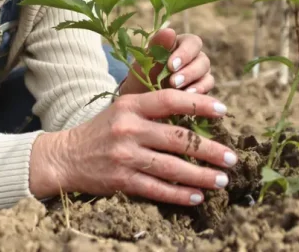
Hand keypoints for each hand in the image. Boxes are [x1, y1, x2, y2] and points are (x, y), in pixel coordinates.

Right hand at [28, 88, 235, 205]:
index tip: (223, 111)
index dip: (199, 104)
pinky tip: (196, 197)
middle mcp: (128, 129)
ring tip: (221, 180)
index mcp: (130, 106)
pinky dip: (178, 194)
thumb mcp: (122, 109)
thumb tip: (194, 112)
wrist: (66, 156)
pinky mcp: (121, 180)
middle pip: (178, 139)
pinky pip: (156, 189)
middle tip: (232, 158)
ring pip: (171, 167)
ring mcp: (124, 156)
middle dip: (209, 150)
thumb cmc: (102, 130)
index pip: (171, 101)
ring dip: (200, 176)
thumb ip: (153, 107)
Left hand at [118, 28, 213, 95]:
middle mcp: (194, 58)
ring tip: (180, 92)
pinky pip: (207, 89)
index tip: (171, 66)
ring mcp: (200, 74)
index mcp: (181, 44)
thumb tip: (170, 31)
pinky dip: (199, 93)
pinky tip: (187, 98)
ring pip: (207, 75)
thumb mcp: (145, 60)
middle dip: (189, 71)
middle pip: (203, 59)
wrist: (141, 96)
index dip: (185, 53)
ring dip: (195, 83)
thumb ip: (157, 44)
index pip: (192, 42)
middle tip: (173, 82)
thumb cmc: (143, 73)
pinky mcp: (202, 89)